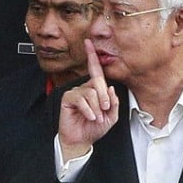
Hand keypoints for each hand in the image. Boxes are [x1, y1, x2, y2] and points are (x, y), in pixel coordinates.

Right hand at [58, 38, 118, 160]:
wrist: (81, 141)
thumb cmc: (94, 128)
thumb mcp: (111, 117)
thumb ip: (114, 102)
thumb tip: (110, 89)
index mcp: (96, 91)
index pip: (95, 71)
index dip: (92, 56)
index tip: (88, 42)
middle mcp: (85, 89)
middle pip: (98, 82)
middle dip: (104, 97)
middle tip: (104, 111)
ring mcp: (76, 93)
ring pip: (91, 92)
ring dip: (97, 107)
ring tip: (95, 118)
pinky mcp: (68, 99)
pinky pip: (81, 99)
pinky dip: (88, 110)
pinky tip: (88, 117)